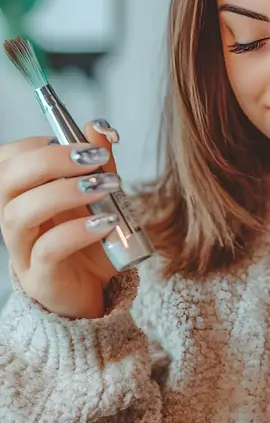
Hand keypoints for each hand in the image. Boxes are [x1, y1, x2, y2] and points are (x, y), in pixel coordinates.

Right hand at [0, 120, 121, 318]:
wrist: (98, 294)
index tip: (75, 141)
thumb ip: (98, 165)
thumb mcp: (100, 198)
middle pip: (7, 181)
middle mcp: (16, 221)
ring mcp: (23, 252)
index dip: (35, 144)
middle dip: (49, 160)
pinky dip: (77, 231)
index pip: (7, 161)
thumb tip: (99, 127)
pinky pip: (48, 250)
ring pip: (19, 214)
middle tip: (92, 157)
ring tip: (105, 186)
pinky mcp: (41, 279)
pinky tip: (106, 220)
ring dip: (63, 192)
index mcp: (25, 197)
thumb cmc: (92, 243)